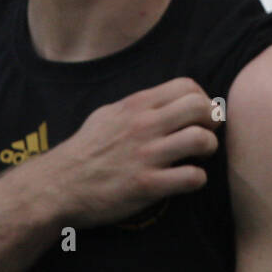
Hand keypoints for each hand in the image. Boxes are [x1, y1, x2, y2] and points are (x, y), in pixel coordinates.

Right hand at [29, 77, 220, 228]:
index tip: (198, 115)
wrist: (59, 185)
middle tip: (207, 133)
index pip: (187, 86)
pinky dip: (197, 179)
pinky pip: (190, 177)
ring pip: (201, 140)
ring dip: (208, 148)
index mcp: (136, 105)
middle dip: (212, 120)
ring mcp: (146, 155)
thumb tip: (164, 100)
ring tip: (200, 156)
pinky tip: (188, 179)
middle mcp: (144, 126)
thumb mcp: (108, 114)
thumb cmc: (85, 150)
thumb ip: (137, 105)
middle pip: (200, 108)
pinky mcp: (147, 185)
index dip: (202, 98)